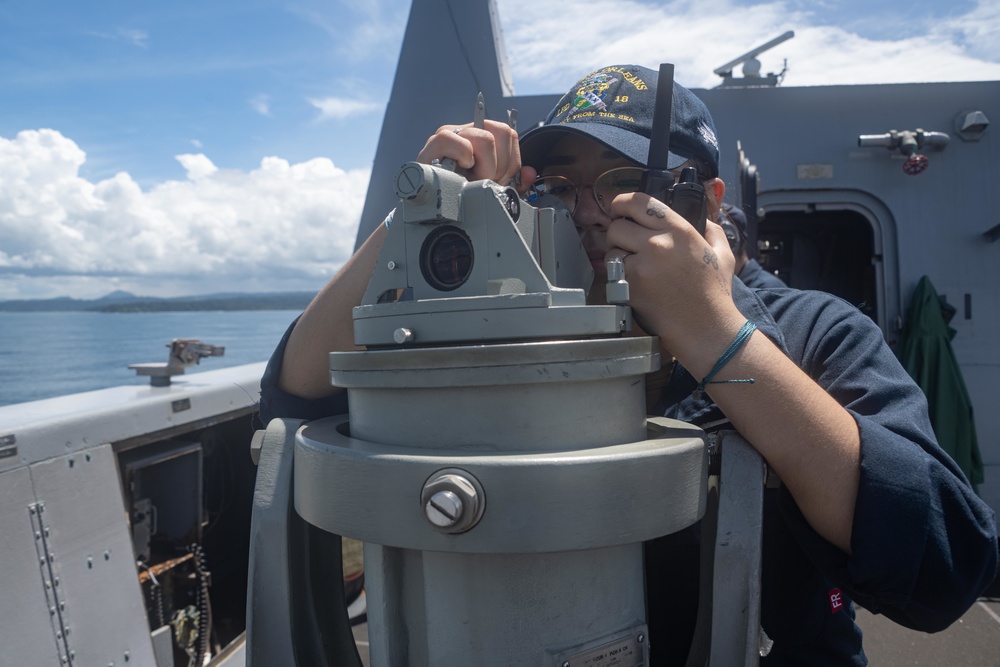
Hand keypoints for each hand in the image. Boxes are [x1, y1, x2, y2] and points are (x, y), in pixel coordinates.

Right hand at [416, 120, 536, 193]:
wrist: (430, 205)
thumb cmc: (459, 194)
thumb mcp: (492, 188)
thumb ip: (514, 182)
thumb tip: (530, 173)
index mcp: (484, 137)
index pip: (510, 136)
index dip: (512, 162)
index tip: (500, 180)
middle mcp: (469, 131)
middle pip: (504, 131)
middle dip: (501, 165)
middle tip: (486, 181)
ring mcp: (452, 134)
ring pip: (486, 138)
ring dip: (484, 167)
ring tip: (471, 180)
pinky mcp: (434, 144)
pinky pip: (457, 141)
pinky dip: (463, 158)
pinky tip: (458, 172)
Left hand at [605, 192, 743, 360]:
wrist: (706, 329)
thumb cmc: (715, 294)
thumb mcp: (723, 253)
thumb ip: (711, 230)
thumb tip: (701, 219)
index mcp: (679, 230)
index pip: (638, 201)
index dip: (622, 203)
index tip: (619, 208)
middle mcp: (658, 243)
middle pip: (617, 225)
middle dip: (619, 233)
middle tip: (628, 243)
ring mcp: (641, 266)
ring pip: (611, 249)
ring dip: (618, 255)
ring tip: (635, 266)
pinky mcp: (630, 286)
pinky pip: (612, 271)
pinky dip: (619, 275)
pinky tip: (635, 282)